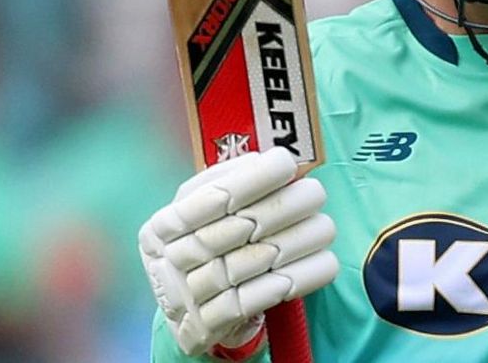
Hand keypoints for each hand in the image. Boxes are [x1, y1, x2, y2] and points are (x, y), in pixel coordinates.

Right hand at [138, 148, 338, 356]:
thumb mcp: (197, 215)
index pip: (211, 197)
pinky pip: (256, 301)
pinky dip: (290, 280)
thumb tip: (261, 160)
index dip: (251, 178)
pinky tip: (318, 263)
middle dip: (282, 207)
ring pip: (250, 264)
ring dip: (295, 243)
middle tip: (316, 193)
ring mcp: (187, 297)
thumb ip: (224, 184)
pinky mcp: (209, 326)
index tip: (286, 162)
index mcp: (162, 227)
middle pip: (235, 228)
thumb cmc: (202, 248)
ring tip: (325, 227)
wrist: (187, 312)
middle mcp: (170, 261)